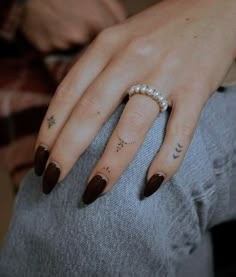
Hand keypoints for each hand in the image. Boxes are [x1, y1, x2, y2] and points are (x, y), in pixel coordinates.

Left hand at [34, 0, 235, 203]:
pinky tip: (150, 186)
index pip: (68, 94)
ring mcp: (166, 75)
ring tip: (92, 192)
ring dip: (109, 166)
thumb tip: (72, 112)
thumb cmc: (160, 29)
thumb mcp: (119, 39)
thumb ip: (97, 70)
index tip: (40, 159)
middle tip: (52, 183)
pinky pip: (179, 133)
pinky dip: (165, 163)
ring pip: (131, 129)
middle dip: (66, 153)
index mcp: (108, 46)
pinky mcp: (196, 89)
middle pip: (90, 113)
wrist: (213, 8)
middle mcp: (132, 59)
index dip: (49, 130)